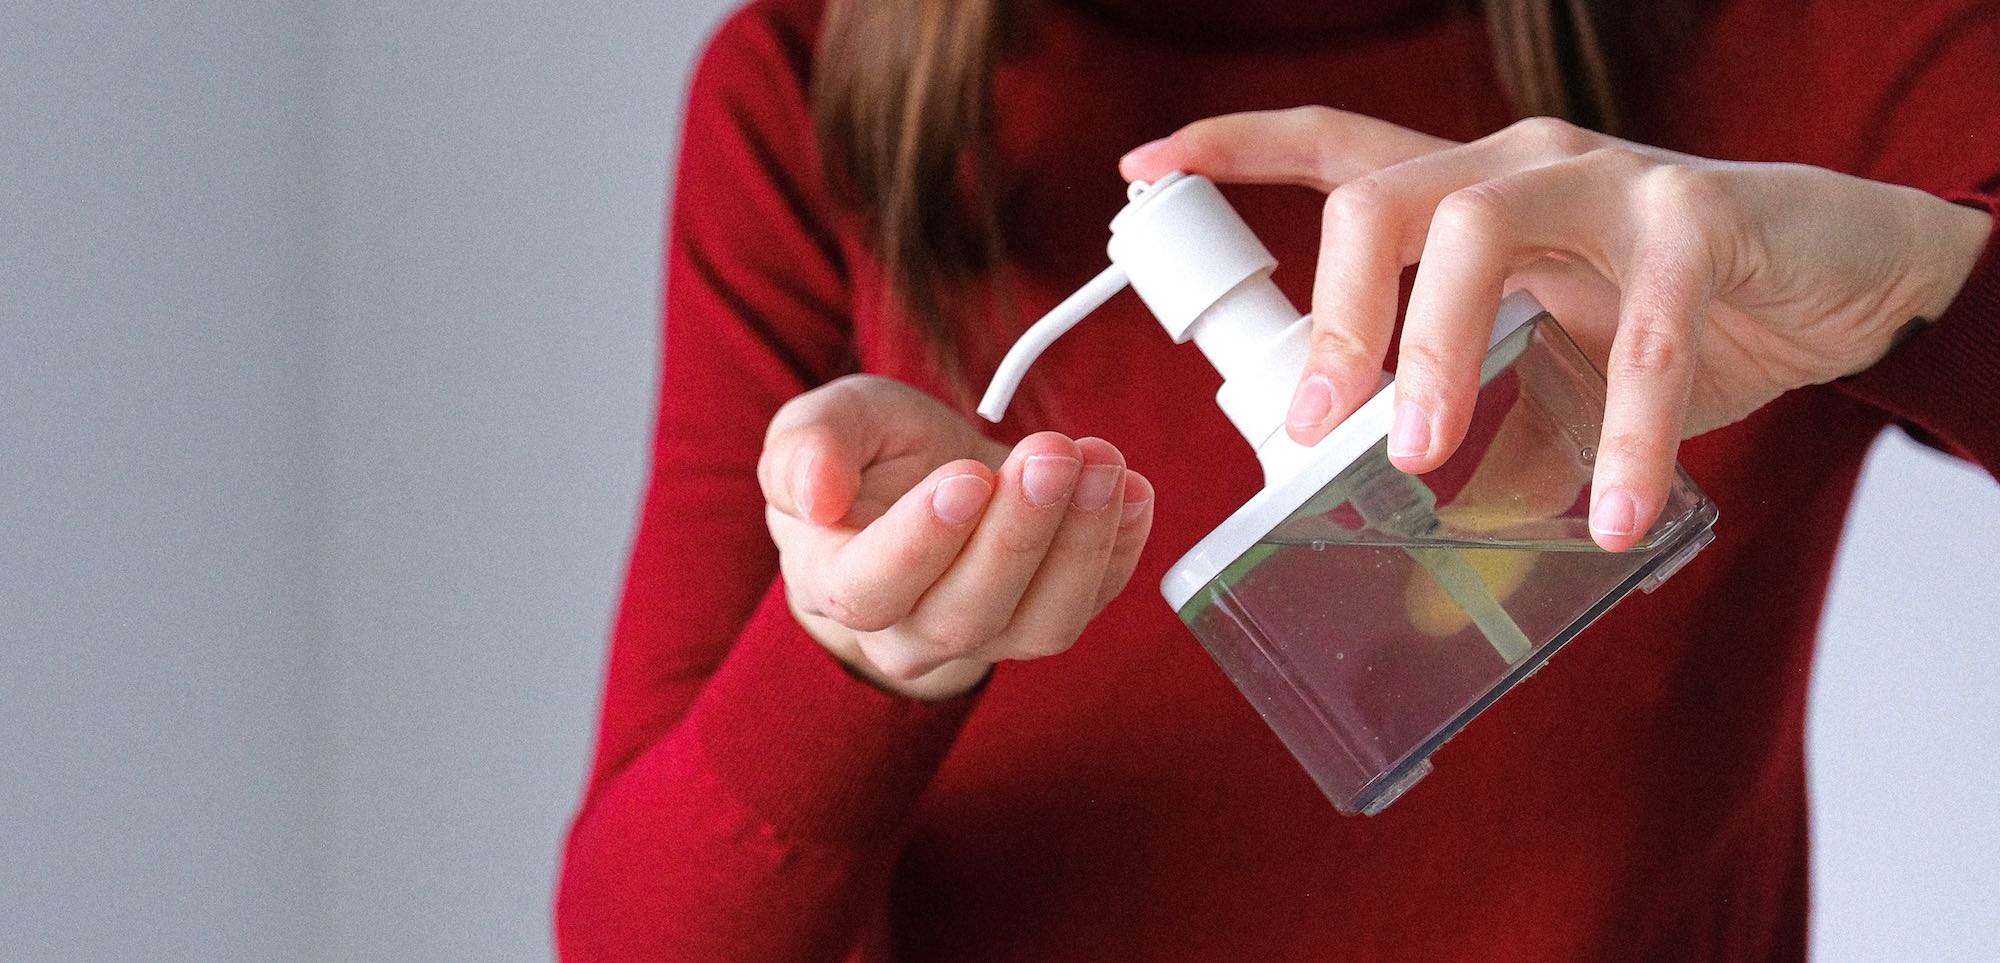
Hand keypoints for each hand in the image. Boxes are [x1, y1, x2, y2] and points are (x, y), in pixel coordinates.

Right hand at [758, 375, 1154, 699]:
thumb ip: (807, 446)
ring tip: (1101, 463)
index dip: (921, 543)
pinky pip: (1092, 603)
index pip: (869, 591)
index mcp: (833, 580)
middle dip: (1019, 532)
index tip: (967, 478)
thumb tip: (813, 492)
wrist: (923, 476)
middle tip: (1051, 454)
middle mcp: (908, 630)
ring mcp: (986, 634)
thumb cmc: (867, 454)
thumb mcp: (826, 421)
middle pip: (966, 613)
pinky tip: (1129, 487)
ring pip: (1041, 623)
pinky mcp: (1045, 617)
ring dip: (1082, 543)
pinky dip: (1121, 546)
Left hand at [1122, 108, 1991, 550]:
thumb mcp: (1549, 384)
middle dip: (1332, 310)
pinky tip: (1613, 514)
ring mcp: (1607, 184)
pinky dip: (1622, 433)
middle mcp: (1519, 169)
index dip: (1233, 149)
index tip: (1143, 169)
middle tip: (1313, 423)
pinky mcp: (1700, 221)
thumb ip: (1485, 453)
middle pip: (1382, 198)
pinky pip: (1644, 333)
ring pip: (1483, 231)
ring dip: (1436, 351)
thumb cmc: (1671, 316)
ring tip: (1422, 459)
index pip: (1333, 148)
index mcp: (1465, 196)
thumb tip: (1421, 581)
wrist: (1839, 280)